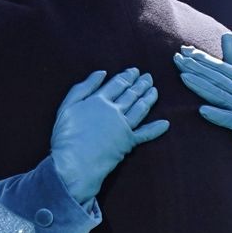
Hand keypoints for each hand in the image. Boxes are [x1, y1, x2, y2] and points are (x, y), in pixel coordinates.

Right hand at [51, 68, 169, 204]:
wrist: (76, 162)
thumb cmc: (66, 134)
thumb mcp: (67, 106)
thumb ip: (83, 88)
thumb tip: (101, 73)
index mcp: (99, 100)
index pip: (117, 84)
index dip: (127, 76)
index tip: (135, 70)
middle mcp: (115, 110)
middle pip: (131, 94)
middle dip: (141, 84)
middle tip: (148, 77)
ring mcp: (124, 126)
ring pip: (140, 109)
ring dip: (149, 98)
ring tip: (154, 90)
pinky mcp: (129, 141)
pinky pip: (146, 133)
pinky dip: (156, 128)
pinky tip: (165, 123)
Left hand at [175, 33, 231, 182]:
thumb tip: (226, 34)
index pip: (221, 67)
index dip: (202, 58)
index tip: (184, 50)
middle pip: (217, 78)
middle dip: (195, 68)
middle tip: (176, 59)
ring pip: (219, 95)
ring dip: (199, 86)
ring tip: (182, 77)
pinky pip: (227, 118)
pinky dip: (215, 114)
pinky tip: (202, 110)